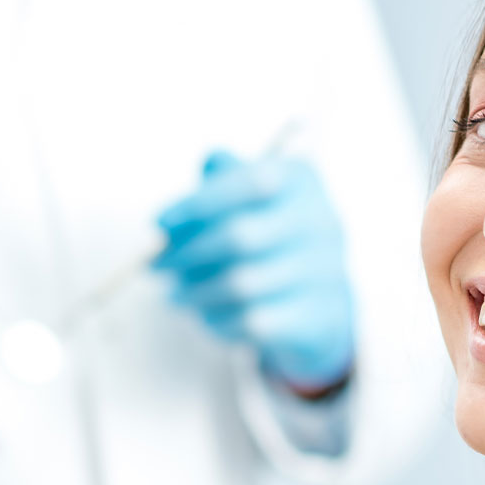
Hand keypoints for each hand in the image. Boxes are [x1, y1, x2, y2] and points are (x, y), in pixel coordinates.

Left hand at [153, 152, 355, 394]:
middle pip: (240, 236)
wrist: (321, 301)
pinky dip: (219, 320)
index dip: (200, 201)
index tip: (160, 222)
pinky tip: (206, 315)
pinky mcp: (320, 317)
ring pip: (242, 285)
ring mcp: (327, 271)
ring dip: (196, 291)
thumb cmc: (271, 237)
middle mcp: (323, 221)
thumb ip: (226, 177)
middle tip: (157, 265)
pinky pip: (254, 322)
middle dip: (187, 252)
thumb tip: (209, 162)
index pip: (250, 181)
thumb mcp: (252, 197)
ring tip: (176, 293)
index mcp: (302, 181)